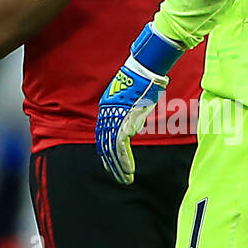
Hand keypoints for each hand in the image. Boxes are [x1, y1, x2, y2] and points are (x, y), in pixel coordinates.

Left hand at [96, 22, 182, 184]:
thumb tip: (134, 125)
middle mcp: (107, 115)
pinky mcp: (124, 120)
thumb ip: (130, 113)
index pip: (103, 137)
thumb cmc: (143, 81)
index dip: (106, 153)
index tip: (111, 166)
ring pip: (112, 150)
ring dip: (119, 167)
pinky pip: (121, 146)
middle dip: (111, 165)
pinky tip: (128, 170)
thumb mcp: (133, 98)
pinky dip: (125, 160)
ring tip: (126, 179)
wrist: (144, 69)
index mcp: (107, 110)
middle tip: (119, 178)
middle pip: (105, 146)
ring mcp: (114, 118)